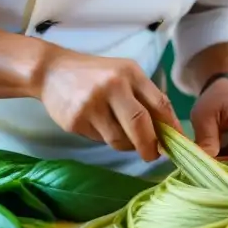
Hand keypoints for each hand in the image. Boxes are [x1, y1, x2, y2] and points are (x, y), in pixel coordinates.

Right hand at [37, 51, 182, 161]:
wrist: (52, 72)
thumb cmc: (96, 74)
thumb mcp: (124, 74)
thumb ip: (144, 96)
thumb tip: (167, 129)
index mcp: (129, 73)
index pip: (159, 103)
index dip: (171, 127)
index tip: (176, 142)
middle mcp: (112, 86)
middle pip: (140, 125)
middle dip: (150, 146)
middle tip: (152, 155)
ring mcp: (92, 104)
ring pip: (119, 139)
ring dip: (126, 144)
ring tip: (122, 135)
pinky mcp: (75, 121)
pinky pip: (99, 140)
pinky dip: (104, 138)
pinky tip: (98, 124)